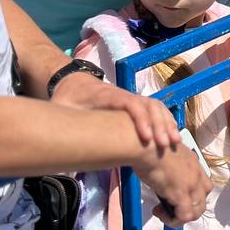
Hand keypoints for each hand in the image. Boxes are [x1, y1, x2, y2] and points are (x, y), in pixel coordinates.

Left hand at [51, 71, 179, 149]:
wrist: (73, 83)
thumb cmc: (67, 99)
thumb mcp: (60, 108)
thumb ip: (60, 120)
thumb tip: (54, 143)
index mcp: (107, 96)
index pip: (129, 104)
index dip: (139, 119)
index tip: (146, 138)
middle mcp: (124, 95)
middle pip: (148, 105)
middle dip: (159, 125)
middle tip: (165, 146)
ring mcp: (132, 98)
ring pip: (156, 106)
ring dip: (167, 123)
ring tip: (174, 144)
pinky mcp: (136, 104)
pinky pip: (157, 110)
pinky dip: (167, 121)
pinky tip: (173, 137)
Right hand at [138, 143, 211, 227]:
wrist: (146, 146)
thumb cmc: (149, 145)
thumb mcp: (165, 152)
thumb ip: (169, 162)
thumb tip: (162, 171)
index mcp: (192, 161)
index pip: (202, 182)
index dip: (190, 192)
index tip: (172, 194)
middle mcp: (196, 172)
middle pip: (203, 198)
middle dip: (188, 206)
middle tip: (169, 206)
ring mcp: (190, 184)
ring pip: (197, 210)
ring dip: (180, 216)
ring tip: (163, 212)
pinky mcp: (181, 194)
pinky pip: (185, 216)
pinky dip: (173, 220)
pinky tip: (160, 214)